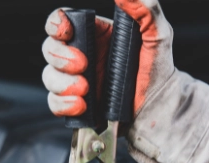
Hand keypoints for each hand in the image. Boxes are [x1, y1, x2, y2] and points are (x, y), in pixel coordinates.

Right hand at [42, 1, 176, 162]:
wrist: (159, 106)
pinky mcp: (76, 104)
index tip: (65, 31)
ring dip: (62, 83)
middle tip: (82, 65)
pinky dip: (63, 104)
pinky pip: (55, 103)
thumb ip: (145, 10)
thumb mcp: (157, 35)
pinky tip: (81, 105)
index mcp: (94, 34)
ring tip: (85, 89)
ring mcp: (76, 80)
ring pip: (49, 76)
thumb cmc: (158, 69)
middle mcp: (81, 55)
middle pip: (50, 48)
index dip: (56, 24)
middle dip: (60, 56)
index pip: (62, 21)